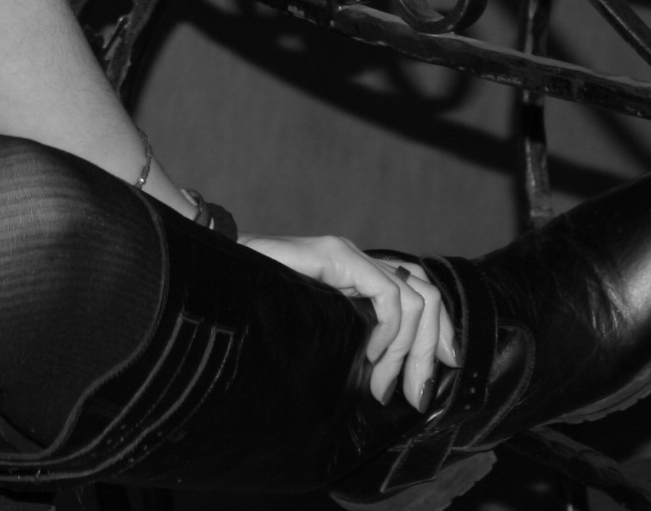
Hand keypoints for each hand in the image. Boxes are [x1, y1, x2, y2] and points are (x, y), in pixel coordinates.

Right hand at [239, 235, 459, 410]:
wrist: (212, 279)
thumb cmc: (253, 310)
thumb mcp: (315, 331)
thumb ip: (347, 341)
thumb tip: (385, 383)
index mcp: (357, 276)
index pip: (419, 292)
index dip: (437, 333)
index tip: (436, 375)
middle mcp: (360, 260)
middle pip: (425, 296)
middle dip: (428, 351)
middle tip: (415, 395)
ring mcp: (349, 255)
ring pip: (414, 298)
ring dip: (406, 350)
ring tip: (381, 384)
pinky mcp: (336, 256)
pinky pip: (388, 294)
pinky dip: (389, 330)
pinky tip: (370, 353)